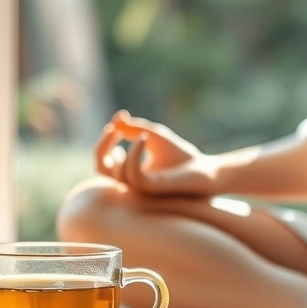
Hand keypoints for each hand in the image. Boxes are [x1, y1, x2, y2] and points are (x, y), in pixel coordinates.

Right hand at [93, 110, 219, 196]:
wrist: (205, 170)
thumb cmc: (181, 156)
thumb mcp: (154, 136)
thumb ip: (134, 128)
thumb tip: (117, 119)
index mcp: (127, 173)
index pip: (104, 162)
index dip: (104, 143)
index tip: (115, 126)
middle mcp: (130, 183)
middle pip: (101, 168)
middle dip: (102, 146)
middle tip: (113, 129)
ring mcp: (140, 188)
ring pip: (117, 173)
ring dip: (127, 149)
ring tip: (143, 134)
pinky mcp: (153, 189)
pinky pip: (134, 175)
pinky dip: (135, 154)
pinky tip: (145, 138)